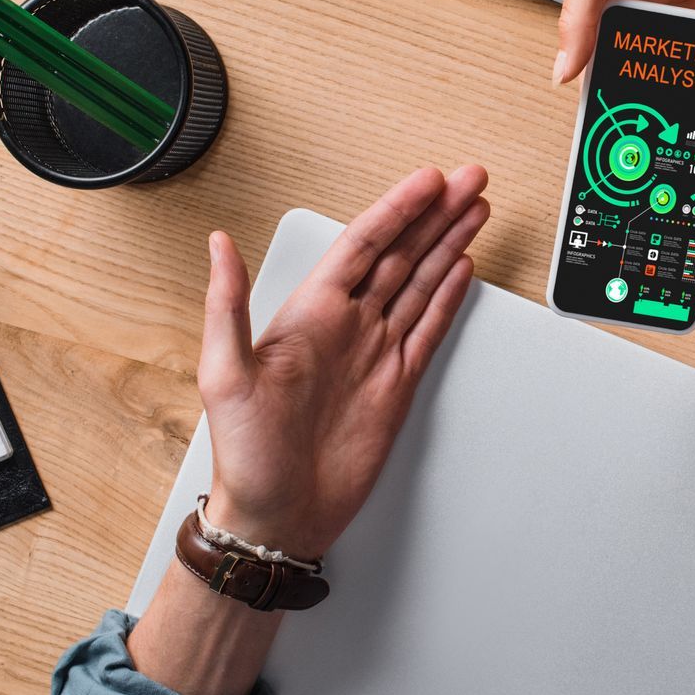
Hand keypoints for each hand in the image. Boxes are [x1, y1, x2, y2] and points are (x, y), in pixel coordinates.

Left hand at [198, 165, 490, 555]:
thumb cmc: (244, 454)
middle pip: (403, 253)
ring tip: (476, 209)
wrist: (278, 515)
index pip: (364, 244)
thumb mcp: (223, 375)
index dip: (397, 210)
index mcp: (310, 313)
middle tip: (468, 179)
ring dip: (449, 244)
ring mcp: (376, 352)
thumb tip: (219, 244)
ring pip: (422, 282)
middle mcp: (347, 325)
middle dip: (437, 214)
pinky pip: (429, 329)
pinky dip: (448, 297)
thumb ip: (226, 305)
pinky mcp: (397, 384)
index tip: (428, 181)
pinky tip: (461, 269)